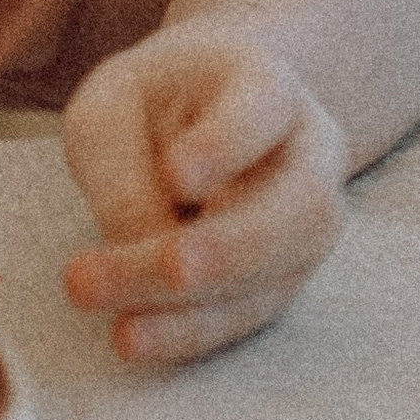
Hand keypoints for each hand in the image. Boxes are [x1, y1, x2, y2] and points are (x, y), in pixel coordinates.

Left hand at [58, 22, 349, 365]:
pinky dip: (192, 331)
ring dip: (198, 307)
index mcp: (265, 82)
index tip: (177, 176)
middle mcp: (309, 154)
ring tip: (122, 327)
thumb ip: (123, 173)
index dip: (227, 144)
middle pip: (299, 206)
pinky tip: (135, 337)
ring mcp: (306, 223)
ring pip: (278, 272)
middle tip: (165, 269)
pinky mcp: (283, 278)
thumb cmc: (147, 107)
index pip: (264, 105)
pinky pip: (249, 313)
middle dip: (229, 248)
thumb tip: (143, 250)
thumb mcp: (111, 111)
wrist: (193, 120)